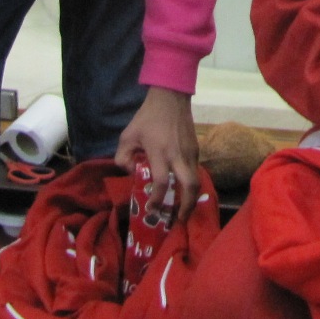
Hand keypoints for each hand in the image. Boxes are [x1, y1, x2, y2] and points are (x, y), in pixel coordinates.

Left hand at [116, 87, 198, 224]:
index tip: (152, 210)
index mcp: (160, 152)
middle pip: (189, 187)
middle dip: (186, 207)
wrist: (171, 98)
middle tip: (179, 220)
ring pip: (196, 181)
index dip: (157, 199)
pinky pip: (195, 171)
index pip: (162, 182)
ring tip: (183, 210)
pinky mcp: (196, 149)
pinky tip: (183, 188)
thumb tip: (132, 172)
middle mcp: (178, 155)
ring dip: (191, 198)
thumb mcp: (127, 136)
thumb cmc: (147, 118)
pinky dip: (191, 184)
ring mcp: (190, 152)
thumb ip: (122, 157)